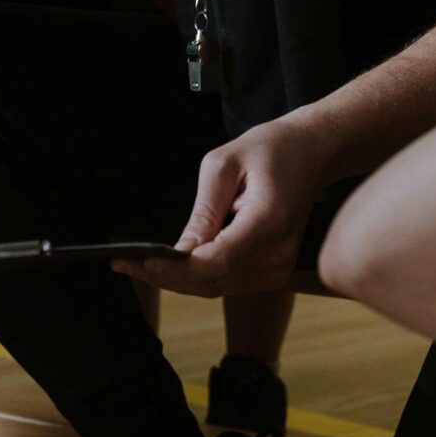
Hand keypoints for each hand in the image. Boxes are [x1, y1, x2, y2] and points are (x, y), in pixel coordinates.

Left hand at [118, 115, 321, 297]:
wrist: (312, 153)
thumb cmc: (270, 149)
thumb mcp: (225, 164)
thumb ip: (203, 211)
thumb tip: (180, 251)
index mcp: (269, 222)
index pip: (217, 261)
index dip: (176, 267)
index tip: (139, 259)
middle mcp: (278, 253)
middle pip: (212, 281)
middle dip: (164, 276)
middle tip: (122, 264)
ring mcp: (279, 266)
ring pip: (216, 287)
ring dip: (176, 280)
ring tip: (134, 265)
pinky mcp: (274, 270)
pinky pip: (227, 282)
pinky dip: (196, 277)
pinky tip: (167, 265)